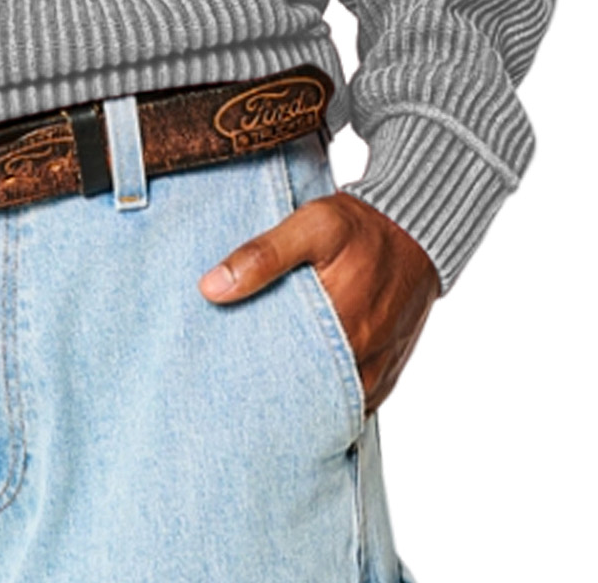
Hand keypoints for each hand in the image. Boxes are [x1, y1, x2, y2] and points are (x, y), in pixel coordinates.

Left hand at [197, 189, 441, 415]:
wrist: (416, 228)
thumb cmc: (361, 225)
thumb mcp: (311, 225)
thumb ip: (262, 255)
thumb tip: (210, 288)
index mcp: (342, 324)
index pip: (287, 373)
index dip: (255, 382)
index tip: (225, 381)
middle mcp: (365, 355)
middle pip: (309, 393)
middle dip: (276, 396)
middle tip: (240, 392)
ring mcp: (380, 367)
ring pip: (334, 402)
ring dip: (306, 397)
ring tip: (269, 393)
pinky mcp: (389, 369)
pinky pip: (358, 399)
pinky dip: (333, 396)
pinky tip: (306, 384)